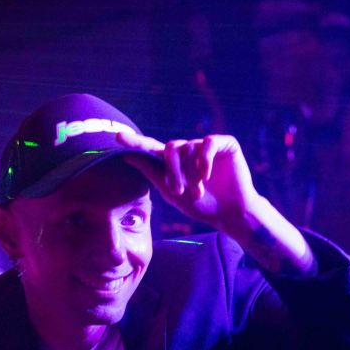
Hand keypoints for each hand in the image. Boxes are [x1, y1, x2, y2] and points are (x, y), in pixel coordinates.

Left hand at [118, 130, 260, 234]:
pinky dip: (205, 159)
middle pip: (171, 147)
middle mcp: (189, 150)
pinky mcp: (225, 144)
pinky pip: (208, 143)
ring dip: (191, 173)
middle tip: (178, 191)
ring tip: (198, 191)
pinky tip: (207, 175)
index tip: (117, 137)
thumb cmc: (202, 206)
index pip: (151, 148)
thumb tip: (127, 156)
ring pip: (189, 148)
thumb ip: (152, 172)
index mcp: (174, 162)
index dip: (135, 142)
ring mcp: (206, 146)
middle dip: (172, 170)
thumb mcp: (172, 192)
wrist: (231, 213)